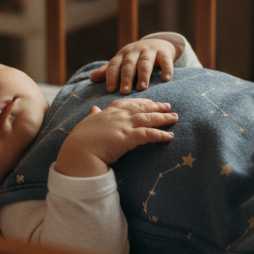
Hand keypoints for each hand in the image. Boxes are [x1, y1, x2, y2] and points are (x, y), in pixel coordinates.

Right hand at [55, 99, 177, 176]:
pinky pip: (149, 134)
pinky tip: (169, 136)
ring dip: (163, 118)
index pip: (128, 103)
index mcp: (108, 112)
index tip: (149, 101)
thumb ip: (93, 116)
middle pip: (142, 108)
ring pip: (148, 118)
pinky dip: (160, 134)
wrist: (79, 152)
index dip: (141, 102)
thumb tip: (94, 109)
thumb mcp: (87, 124)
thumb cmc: (80, 141)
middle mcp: (118, 115)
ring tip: (174, 118)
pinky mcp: (128, 137)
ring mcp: (124, 125)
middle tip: (169, 106)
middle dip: (156, 106)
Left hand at [89, 38, 177, 92]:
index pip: (114, 65)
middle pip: (129, 65)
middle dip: (126, 78)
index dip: (111, 77)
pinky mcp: (163, 52)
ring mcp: (149, 51)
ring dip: (143, 75)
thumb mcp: (122, 63)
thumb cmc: (135, 59)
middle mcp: (134, 52)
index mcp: (122, 56)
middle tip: (125, 91)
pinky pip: (165, 60)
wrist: (157, 44)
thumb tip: (91, 78)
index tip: (110, 90)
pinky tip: (166, 79)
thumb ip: (108, 72)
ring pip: (145, 62)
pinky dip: (166, 68)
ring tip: (142, 87)